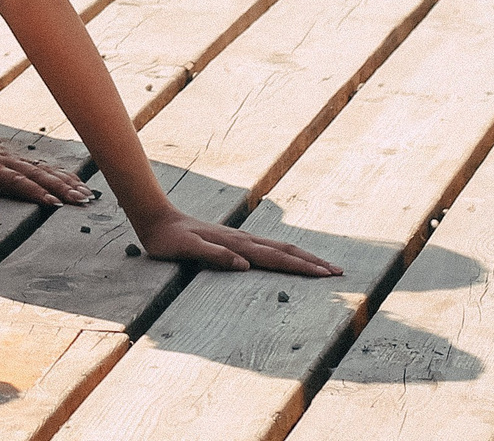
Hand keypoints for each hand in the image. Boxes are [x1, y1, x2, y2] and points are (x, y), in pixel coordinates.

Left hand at [0, 120, 93, 208]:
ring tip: (86, 196)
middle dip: (60, 189)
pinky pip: (46, 168)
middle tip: (80, 201)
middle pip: (37, 176)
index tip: (53, 202)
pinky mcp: (22, 159)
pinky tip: (80, 184)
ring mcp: (17, 159)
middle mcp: (7, 162)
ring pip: (45, 171)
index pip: (15, 181)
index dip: (34, 191)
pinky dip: (64, 175)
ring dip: (67, 183)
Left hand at [132, 206, 339, 275]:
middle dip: (313, 262)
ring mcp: (239, 238)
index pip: (276, 257)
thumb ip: (214, 255)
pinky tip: (290, 256)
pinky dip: (286, 253)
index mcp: (236, 245)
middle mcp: (242, 240)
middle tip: (339, 273)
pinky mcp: (233, 240)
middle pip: (285, 250)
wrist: (155, 218)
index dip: (301, 266)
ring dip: (303, 256)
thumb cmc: (168, 239)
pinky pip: (268, 247)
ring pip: (279, 246)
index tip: (325, 275)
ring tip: (324, 265)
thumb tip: (244, 264)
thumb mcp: (186, 249)